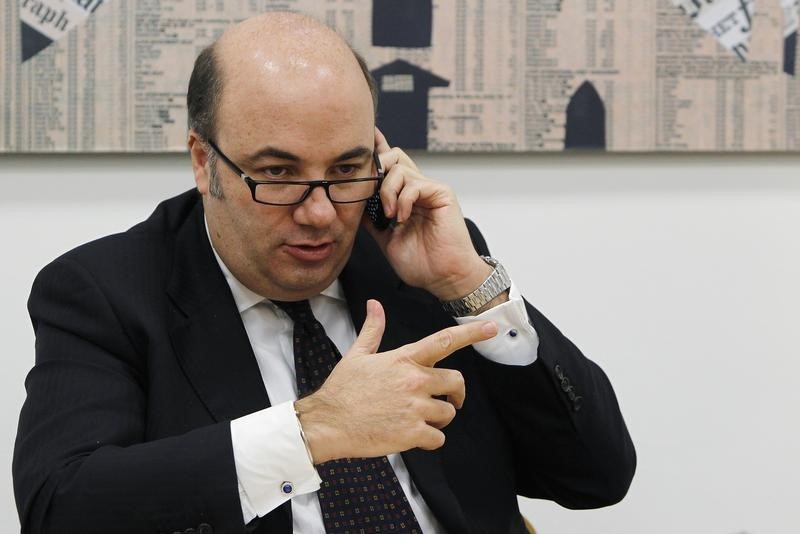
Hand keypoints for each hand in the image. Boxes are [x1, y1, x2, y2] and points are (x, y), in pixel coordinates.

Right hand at [295, 300, 497, 461]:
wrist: (327, 422)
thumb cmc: (342, 390)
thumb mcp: (358, 355)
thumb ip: (373, 329)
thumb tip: (375, 305)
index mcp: (404, 359)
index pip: (444, 341)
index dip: (471, 333)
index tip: (492, 328)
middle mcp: (414, 380)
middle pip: (456, 382)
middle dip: (454, 393)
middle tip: (448, 401)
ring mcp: (415, 408)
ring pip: (448, 413)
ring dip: (438, 419)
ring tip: (417, 420)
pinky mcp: (413, 433)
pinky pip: (438, 438)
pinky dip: (429, 440)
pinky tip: (411, 436)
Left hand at [364, 129, 493, 300]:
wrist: (444, 278)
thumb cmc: (421, 263)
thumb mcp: (386, 238)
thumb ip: (372, 219)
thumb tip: (354, 203)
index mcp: (405, 198)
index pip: (390, 166)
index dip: (377, 150)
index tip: (363, 140)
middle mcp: (418, 189)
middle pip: (394, 156)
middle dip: (376, 167)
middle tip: (370, 191)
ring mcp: (430, 190)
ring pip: (400, 168)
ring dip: (387, 191)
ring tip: (389, 216)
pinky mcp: (442, 194)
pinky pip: (415, 184)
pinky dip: (403, 200)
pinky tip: (402, 218)